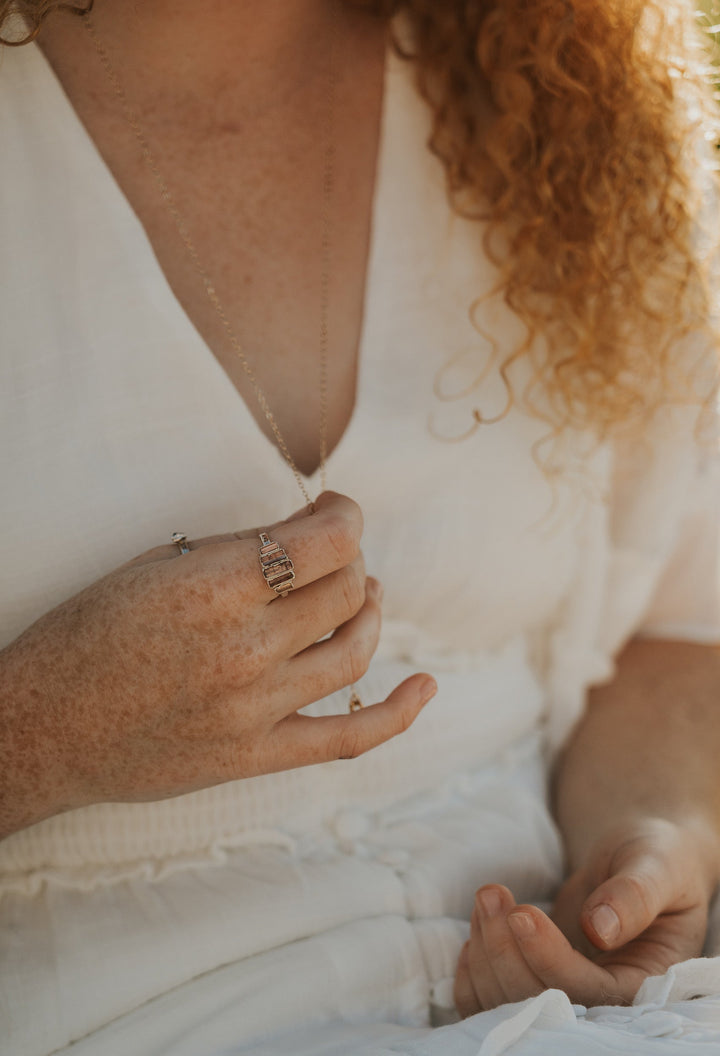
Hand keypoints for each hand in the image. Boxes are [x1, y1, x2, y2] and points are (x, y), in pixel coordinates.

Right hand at [0, 491, 435, 837]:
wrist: (43, 726)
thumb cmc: (89, 634)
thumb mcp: (158, 565)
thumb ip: (239, 548)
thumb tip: (310, 531)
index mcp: (213, 588)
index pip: (325, 541)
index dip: (345, 515)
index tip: (337, 509)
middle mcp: (243, 648)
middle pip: (346, 592)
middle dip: (352, 562)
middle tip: (336, 556)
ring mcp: (254, 709)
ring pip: (353, 651)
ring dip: (368, 613)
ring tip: (359, 598)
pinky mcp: (255, 755)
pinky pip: (348, 739)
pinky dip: (397, 713)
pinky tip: (425, 686)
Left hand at [454, 816, 718, 1013]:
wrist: (637, 859)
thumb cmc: (655, 858)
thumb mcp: (656, 866)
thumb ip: (634, 895)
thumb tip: (599, 929)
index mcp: (643, 983)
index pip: (587, 992)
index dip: (548, 959)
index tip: (523, 914)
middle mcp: (602, 1001)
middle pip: (539, 1001)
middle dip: (506, 951)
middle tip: (492, 894)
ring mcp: (564, 992)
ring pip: (508, 1002)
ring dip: (485, 953)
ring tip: (487, 896)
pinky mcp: (536, 979)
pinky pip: (491, 999)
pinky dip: (472, 973)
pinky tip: (476, 930)